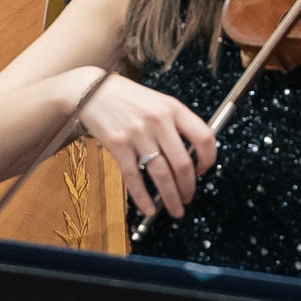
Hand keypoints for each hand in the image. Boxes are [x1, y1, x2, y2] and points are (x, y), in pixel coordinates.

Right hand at [78, 70, 218, 219]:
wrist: (92, 90)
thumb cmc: (128, 98)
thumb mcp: (158, 102)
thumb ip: (175, 124)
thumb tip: (191, 159)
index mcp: (173, 108)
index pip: (204, 137)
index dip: (208, 159)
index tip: (203, 170)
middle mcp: (158, 120)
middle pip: (183, 163)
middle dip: (188, 188)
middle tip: (188, 199)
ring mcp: (137, 133)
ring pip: (162, 174)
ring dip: (171, 198)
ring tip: (175, 209)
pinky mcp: (118, 145)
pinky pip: (134, 178)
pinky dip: (143, 198)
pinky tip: (148, 208)